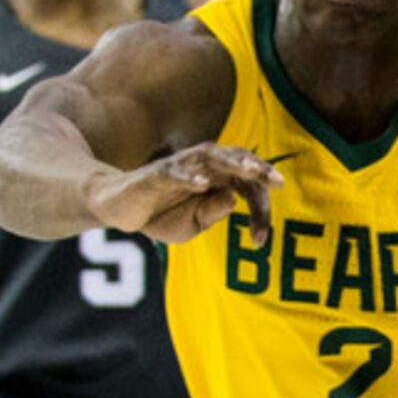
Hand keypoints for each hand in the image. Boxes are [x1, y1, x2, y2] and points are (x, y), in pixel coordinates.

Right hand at [86, 144, 277, 246]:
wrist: (119, 210)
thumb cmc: (161, 215)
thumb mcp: (193, 224)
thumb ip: (212, 214)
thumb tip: (232, 201)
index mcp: (217, 179)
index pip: (247, 186)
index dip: (259, 210)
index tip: (261, 240)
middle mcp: (201, 168)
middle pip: (235, 161)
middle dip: (257, 169)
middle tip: (277, 181)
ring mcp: (178, 167)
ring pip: (209, 157)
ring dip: (231, 162)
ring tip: (249, 170)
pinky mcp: (154, 174)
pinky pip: (173, 171)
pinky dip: (189, 176)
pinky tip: (203, 183)